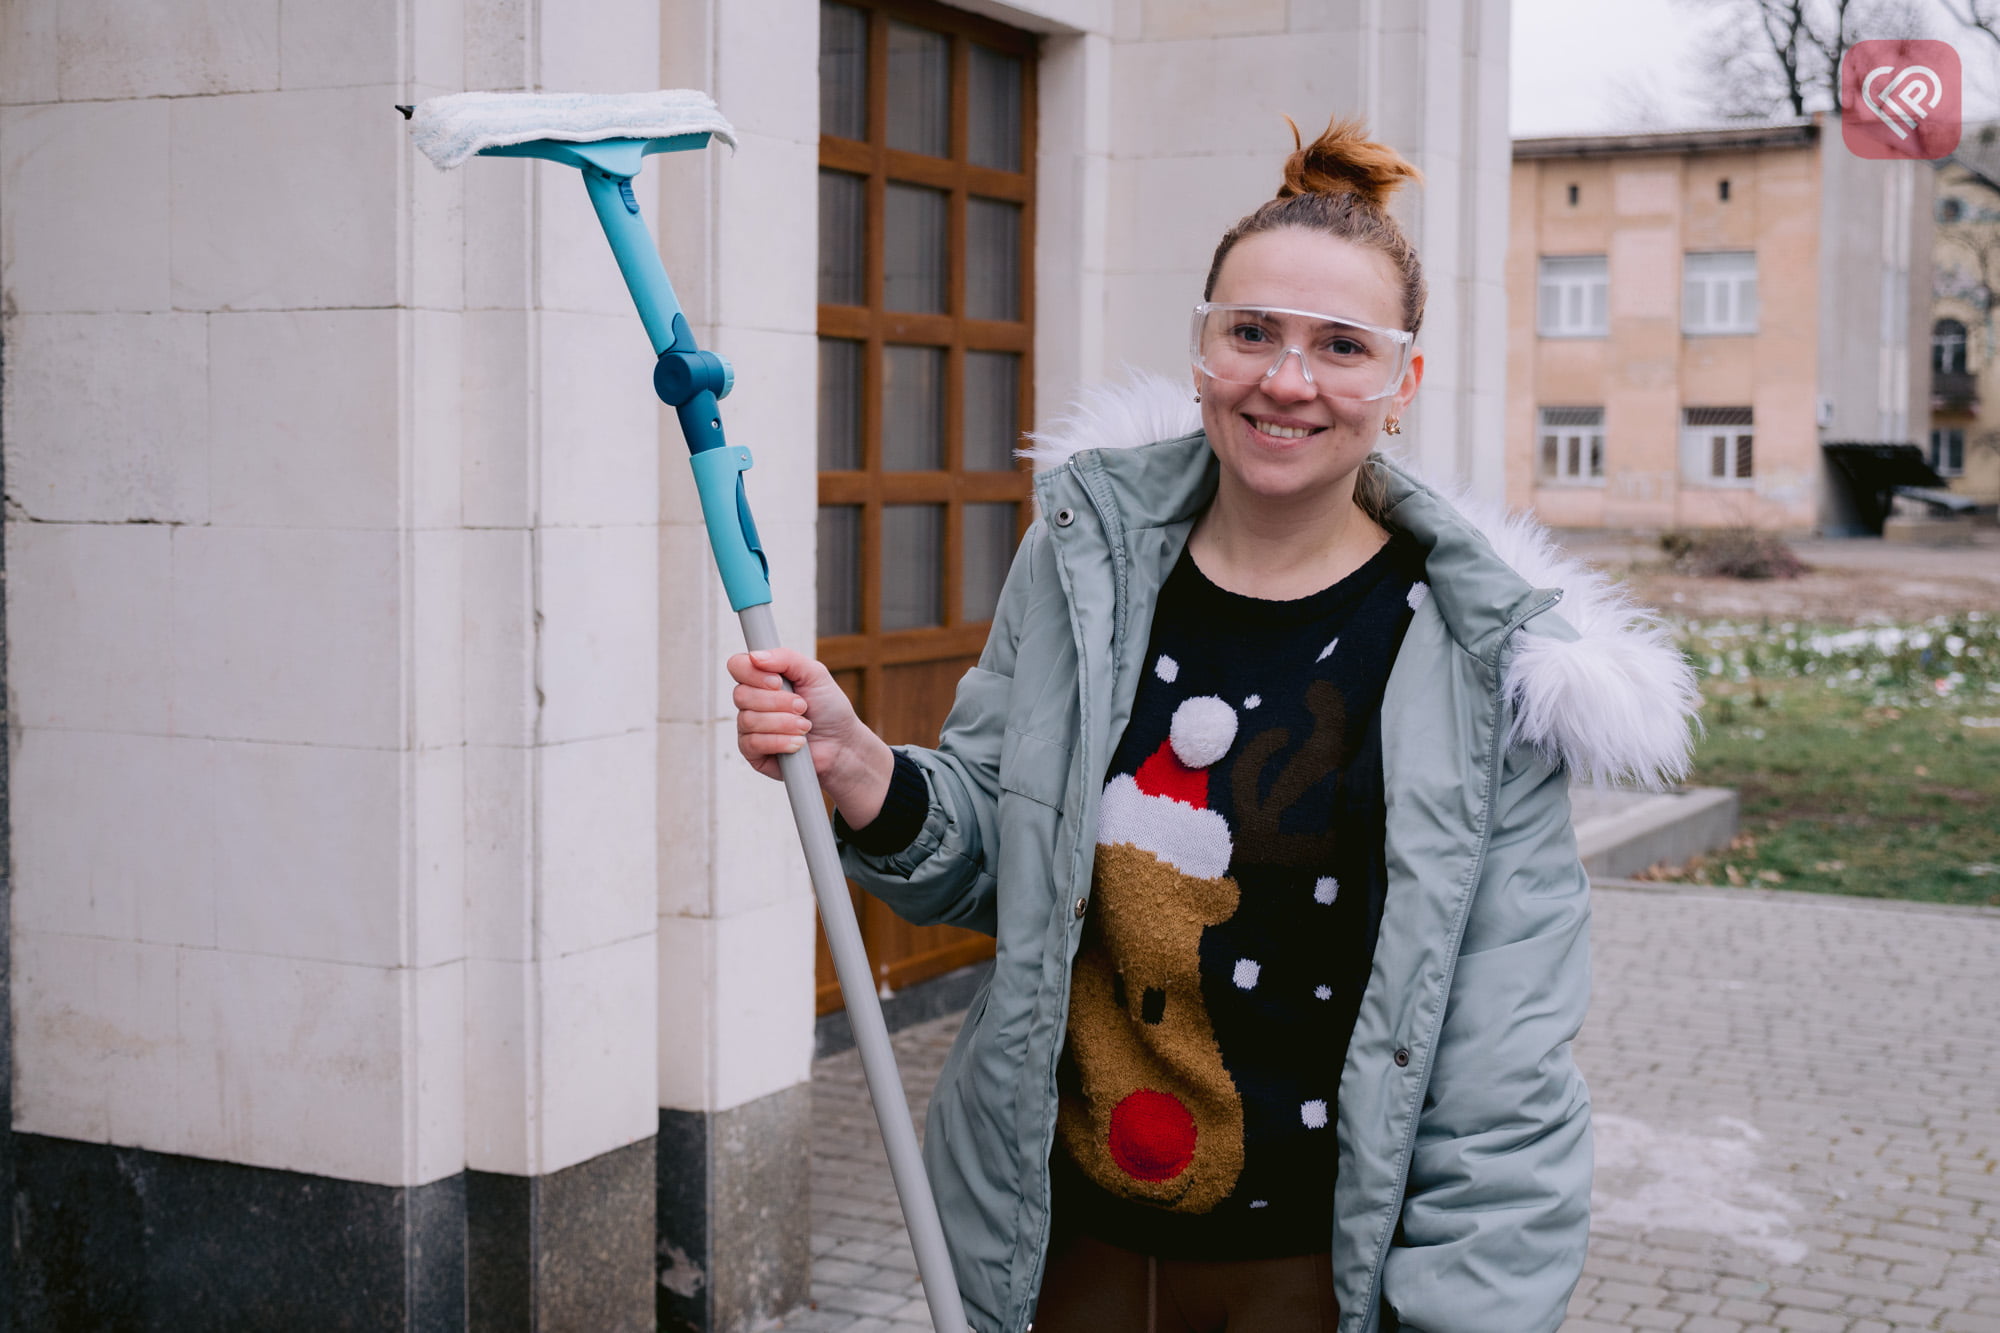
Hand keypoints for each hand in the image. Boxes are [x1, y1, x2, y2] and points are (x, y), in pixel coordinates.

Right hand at [727, 647, 895, 824]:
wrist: (842, 743)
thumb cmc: (828, 708)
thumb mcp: (815, 674)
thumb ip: (787, 658)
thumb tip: (755, 656)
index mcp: (762, 678)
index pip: (737, 666)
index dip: (753, 673)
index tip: (778, 682)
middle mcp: (751, 701)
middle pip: (741, 694)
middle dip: (778, 702)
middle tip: (802, 706)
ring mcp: (749, 727)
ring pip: (748, 720)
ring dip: (783, 723)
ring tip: (805, 726)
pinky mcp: (752, 752)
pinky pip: (752, 743)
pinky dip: (780, 741)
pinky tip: (797, 742)